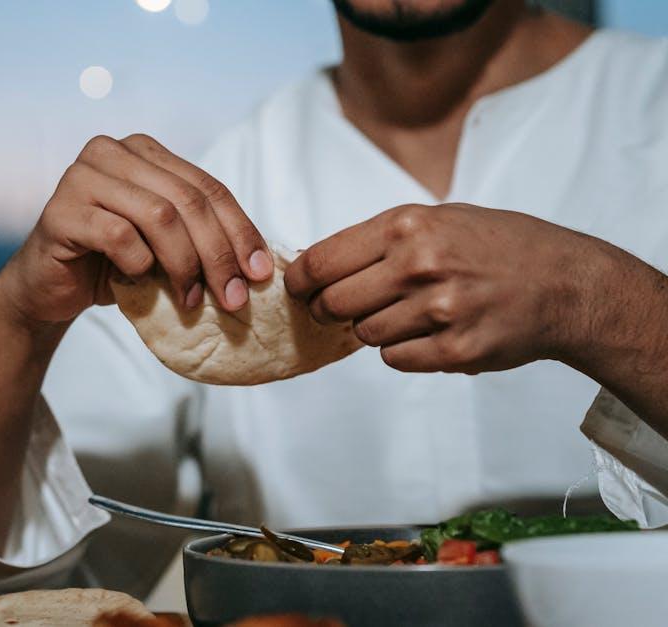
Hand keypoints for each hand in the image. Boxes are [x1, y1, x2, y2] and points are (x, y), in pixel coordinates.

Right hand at [0, 134, 273, 325]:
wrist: (46, 290)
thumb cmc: (109, 264)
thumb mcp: (164, 245)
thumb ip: (200, 236)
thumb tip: (258, 264)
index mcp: (143, 150)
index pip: (207, 186)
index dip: (240, 230)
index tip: (261, 272)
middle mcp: (111, 151)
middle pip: (187, 200)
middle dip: (218, 253)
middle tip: (234, 297)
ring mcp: (81, 176)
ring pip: (159, 215)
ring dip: (184, 264)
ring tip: (191, 300)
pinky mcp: (61, 210)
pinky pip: (120, 236)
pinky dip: (139, 264)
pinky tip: (138, 281)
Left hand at [283, 203, 600, 373]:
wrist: (565, 283)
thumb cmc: (496, 246)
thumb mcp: (437, 219)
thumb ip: (378, 241)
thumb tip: (314, 265)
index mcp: (407, 226)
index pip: (321, 261)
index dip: (300, 280)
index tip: (298, 288)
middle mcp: (420, 265)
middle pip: (333, 303)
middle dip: (330, 309)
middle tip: (341, 308)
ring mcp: (439, 310)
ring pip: (364, 334)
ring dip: (374, 329)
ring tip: (409, 312)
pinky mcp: (455, 351)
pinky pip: (395, 359)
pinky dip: (403, 350)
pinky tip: (431, 332)